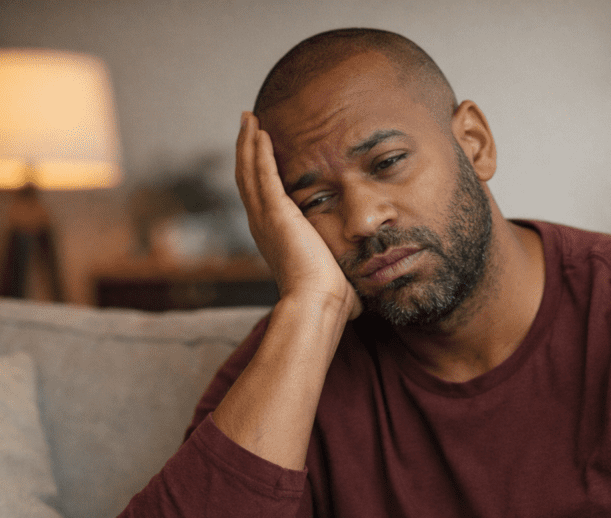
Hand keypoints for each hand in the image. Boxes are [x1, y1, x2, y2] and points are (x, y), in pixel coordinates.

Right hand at [236, 112, 361, 318]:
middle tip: (247, 125)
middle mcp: (263, 225)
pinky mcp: (275, 212)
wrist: (317, 303)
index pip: (261, 198)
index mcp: (274, 238)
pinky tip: (261, 131)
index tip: (261, 155)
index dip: (258, 174)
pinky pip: (263, 173)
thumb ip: (342, 271)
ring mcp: (265, 218)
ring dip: (248, 143)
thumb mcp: (334, 275)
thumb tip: (365, 287)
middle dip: (246, 151)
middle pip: (247, 179)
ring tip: (249, 120)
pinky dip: (259, 151)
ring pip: (249, 171)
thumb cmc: (329, 299)